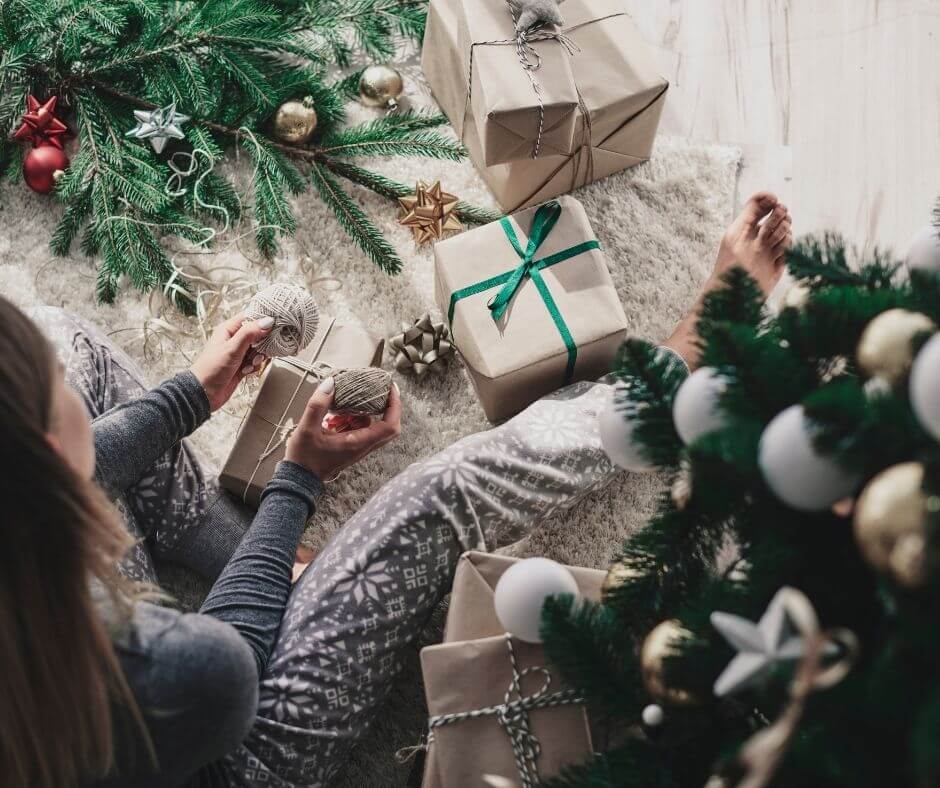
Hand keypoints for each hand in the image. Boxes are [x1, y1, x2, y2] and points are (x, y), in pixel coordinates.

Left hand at [190, 313, 274, 411]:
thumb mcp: (232, 348)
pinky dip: (254, 366)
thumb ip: (250, 333)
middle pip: (257, 334)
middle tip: (259, 350)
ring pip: (258, 349)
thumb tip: (267, 321)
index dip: (262, 320)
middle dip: (262, 343)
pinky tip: (246, 371)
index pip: (250, 317)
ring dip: (258, 357)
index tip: (274, 325)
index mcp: (228, 330)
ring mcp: (238, 353)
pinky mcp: (241, 366)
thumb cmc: (211, 369)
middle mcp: (234, 340)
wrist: (204, 393)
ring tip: (250, 363)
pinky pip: (256, 362)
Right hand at [285, 377, 401, 479]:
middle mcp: (362, 446)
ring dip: (363, 411)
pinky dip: (352, 418)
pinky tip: (335, 415)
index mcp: (358, 443)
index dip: (394, 406)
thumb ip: (318, 405)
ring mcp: (358, 447)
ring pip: (372, 425)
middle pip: (388, 426)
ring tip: (344, 403)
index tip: (390, 388)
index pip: (389, 426)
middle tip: (378, 389)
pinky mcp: (351, 446)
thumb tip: (331, 383)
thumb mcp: (307, 429)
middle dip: (386, 406)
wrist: (298, 478)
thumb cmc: (304, 458)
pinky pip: (359, 429)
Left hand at [713, 191, 792, 295]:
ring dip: (781, 231)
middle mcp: (759, 236)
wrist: (735, 294)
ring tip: (770, 242)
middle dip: (779, 214)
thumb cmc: (730, 265)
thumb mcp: (736, 234)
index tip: (774, 200)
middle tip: (775, 219)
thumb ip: (750, 213)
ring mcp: (770, 248)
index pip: (762, 204)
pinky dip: (786, 245)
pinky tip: (777, 252)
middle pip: (778, 214)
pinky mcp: (779, 262)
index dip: (770, 199)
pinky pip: (790, 245)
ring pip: (787, 229)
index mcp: (745, 227)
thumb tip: (768, 196)